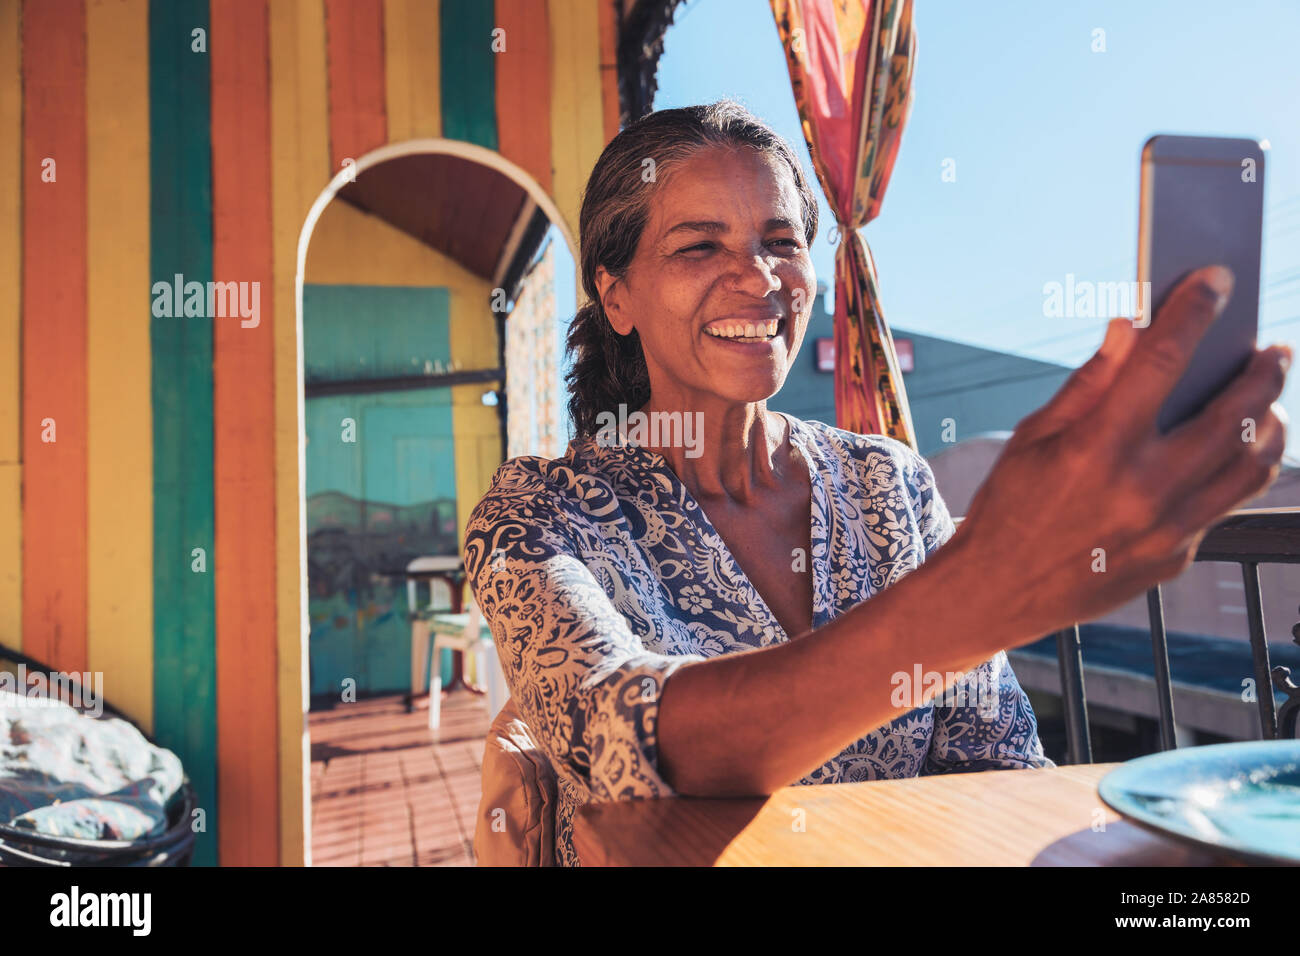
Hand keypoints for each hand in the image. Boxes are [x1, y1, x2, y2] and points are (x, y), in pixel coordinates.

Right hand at [953, 264, 1290, 646]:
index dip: (1194, 311)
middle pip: (1232, 413)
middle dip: (1262, 371)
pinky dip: (1237, 469)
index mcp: (1096, 449)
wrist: (996, 592)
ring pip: (1251, 465)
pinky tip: (1234, 451)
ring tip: (1268, 401)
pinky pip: (1225, 505)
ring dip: (1269, 423)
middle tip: (1273, 349)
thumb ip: (1091, 382)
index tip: (1216, 280)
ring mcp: (1166, 530)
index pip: (1162, 361)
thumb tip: (1130, 327)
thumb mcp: (1034, 437)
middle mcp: (1141, 489)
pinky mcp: (1176, 557)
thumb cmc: (1008, 507)